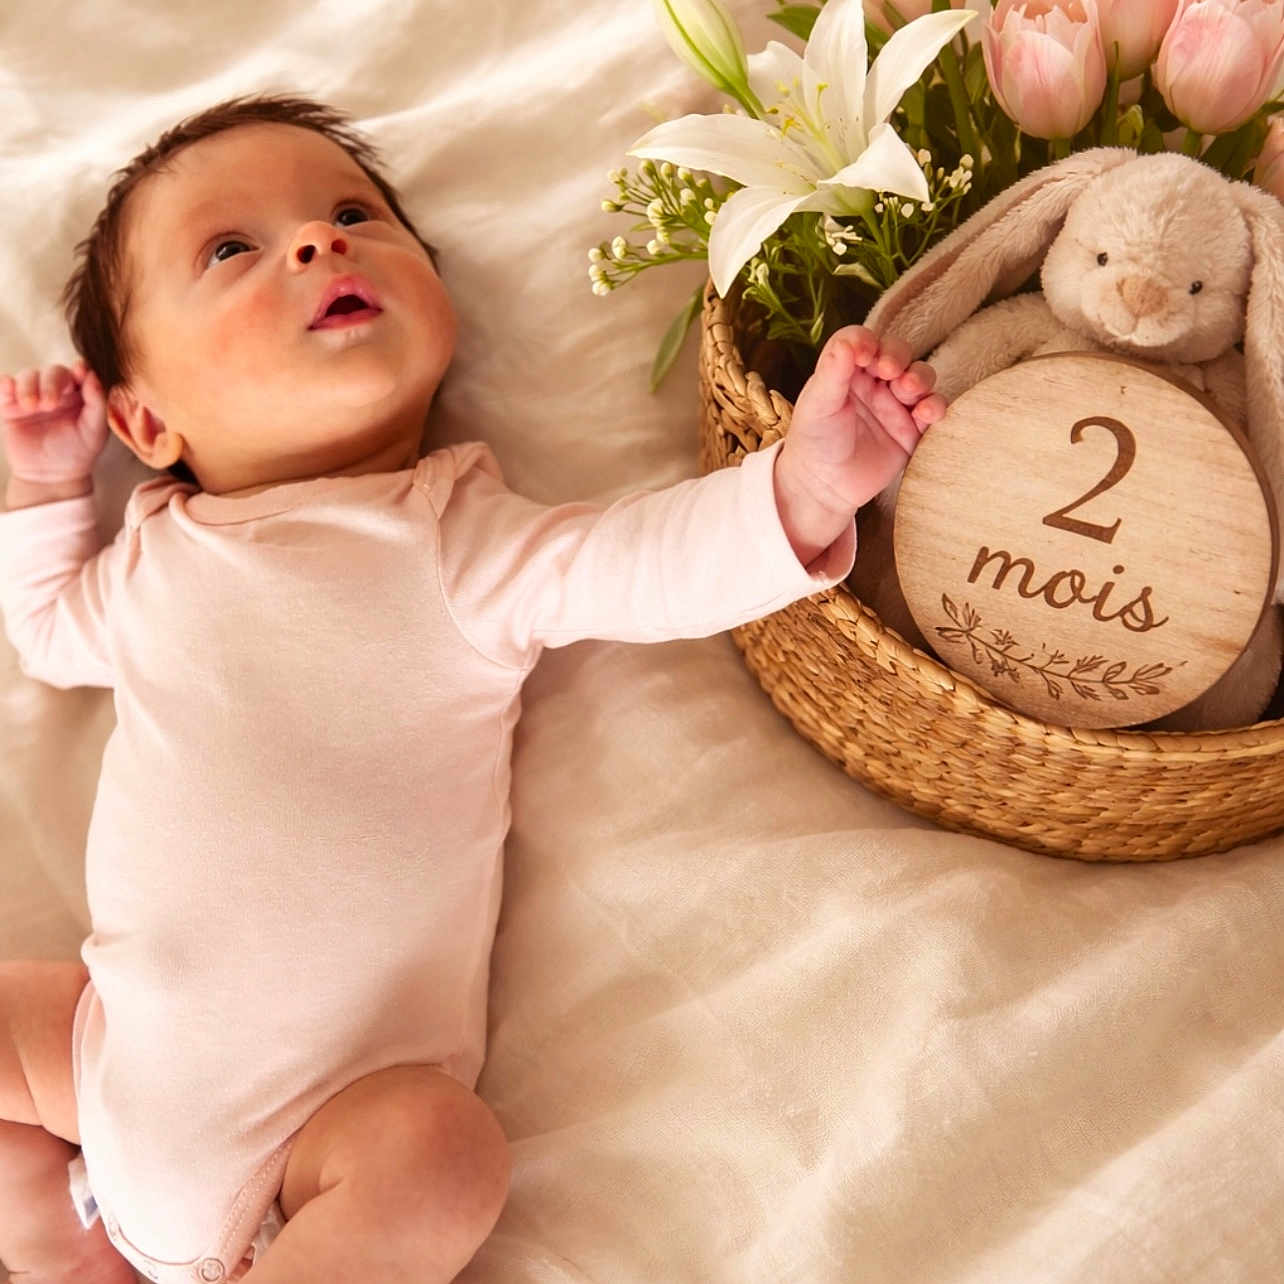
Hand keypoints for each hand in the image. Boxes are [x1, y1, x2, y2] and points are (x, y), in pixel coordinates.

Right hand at [1, 358, 108, 485]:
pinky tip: (8, 386)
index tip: (80, 369)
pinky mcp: (11, 406)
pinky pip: (5, 387)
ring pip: (28, 376)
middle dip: (50, 383)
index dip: (79, 367)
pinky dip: (5, 384)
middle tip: (50, 405)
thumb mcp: (95, 429)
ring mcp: (32, 396)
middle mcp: (56, 390)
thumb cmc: (79, 452)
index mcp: (79, 394)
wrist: (52, 476)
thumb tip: (92, 374)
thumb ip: (97, 402)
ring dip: (29, 386)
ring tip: (33, 407)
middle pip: (52, 371)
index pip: (78, 372)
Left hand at [773, 326, 946, 564]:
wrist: (823, 488)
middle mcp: (874, 383)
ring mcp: (895, 405)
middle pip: (898, 353)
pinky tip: (926, 413)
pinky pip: (933, 410)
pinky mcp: (912, 430)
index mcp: (848, 371)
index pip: (864, 341)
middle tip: (890, 371)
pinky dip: (935, 406)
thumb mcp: (818, 404)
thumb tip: (850, 340)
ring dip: (920, 377)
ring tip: (908, 390)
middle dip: (898, 357)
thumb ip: (833, 371)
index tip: (865, 356)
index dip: (868, 342)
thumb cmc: (814, 442)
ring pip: (921, 377)